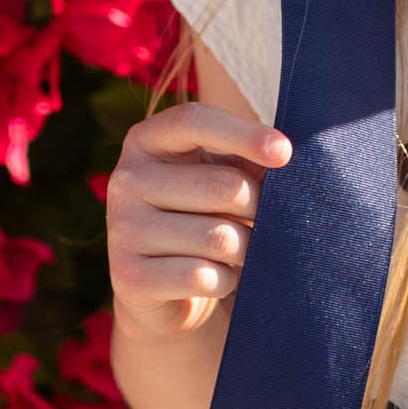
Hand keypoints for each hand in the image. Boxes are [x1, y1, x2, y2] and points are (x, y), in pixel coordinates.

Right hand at [106, 101, 290, 335]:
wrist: (162, 288)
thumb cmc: (202, 215)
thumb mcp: (220, 176)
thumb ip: (247, 160)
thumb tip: (283, 157)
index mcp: (146, 140)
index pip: (194, 121)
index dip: (244, 133)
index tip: (285, 152)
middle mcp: (125, 179)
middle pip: (224, 186)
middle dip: (259, 209)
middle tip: (262, 222)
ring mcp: (122, 229)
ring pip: (221, 237)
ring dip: (246, 250)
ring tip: (239, 251)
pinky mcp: (130, 277)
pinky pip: (205, 277)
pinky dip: (226, 280)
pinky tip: (216, 277)